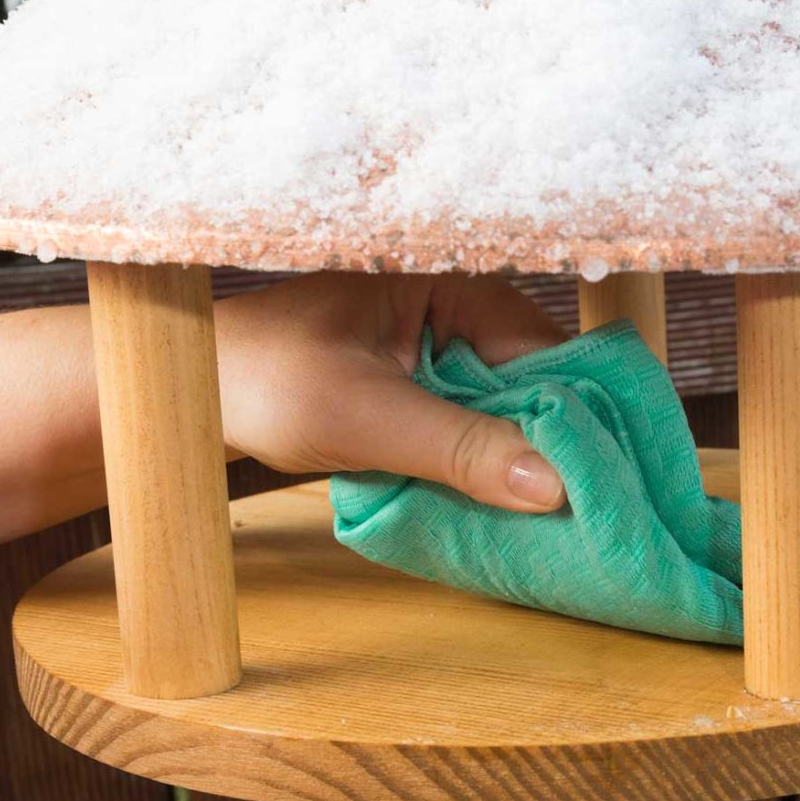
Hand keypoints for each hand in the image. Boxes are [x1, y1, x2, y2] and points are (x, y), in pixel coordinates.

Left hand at [216, 271, 564, 510]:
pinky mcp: (425, 391)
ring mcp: (441, 352)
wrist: (192, 393)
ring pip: (510, 413)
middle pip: (535, 384)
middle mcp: (456, 308)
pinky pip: (477, 430)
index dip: (576, 416)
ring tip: (562, 520)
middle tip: (592, 511)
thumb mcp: (363, 417)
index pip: (542, 351)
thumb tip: (552, 485)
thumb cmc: (261, 380)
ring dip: (522, 463)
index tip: (607, 479)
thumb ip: (457, 448)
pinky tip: (507, 508)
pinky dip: (489, 467)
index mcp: (448, 281)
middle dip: (555, 444)